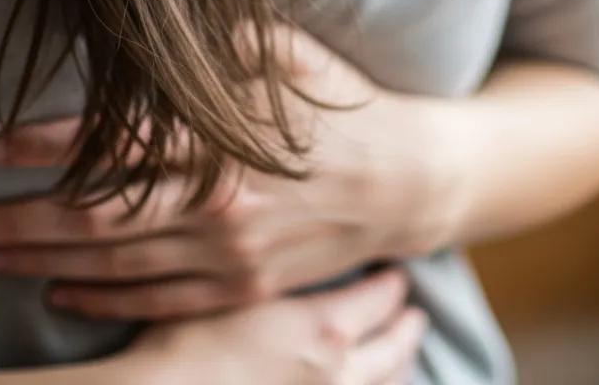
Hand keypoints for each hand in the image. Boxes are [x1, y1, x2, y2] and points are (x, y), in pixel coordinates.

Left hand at [0, 21, 461, 319]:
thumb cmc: (347, 110)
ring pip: (114, 267)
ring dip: (40, 264)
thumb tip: (171, 29)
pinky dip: (103, 302)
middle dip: (16, 221)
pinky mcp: (245, 288)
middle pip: (95, 220)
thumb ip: (233, 42)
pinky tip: (63, 294)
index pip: (116, 145)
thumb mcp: (297, 56)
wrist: (407, 182)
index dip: (42, 147)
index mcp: (228, 140)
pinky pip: (159, 304)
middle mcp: (221, 205)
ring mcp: (231, 256)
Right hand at [127, 266, 426, 384]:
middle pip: (393, 350)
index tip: (395, 271)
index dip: (392, 283)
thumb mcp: (235, 285)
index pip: (382, 298)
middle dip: (405, 328)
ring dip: (394, 369)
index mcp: (326, 327)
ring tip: (398, 359)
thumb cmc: (184, 343)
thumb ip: (275, 260)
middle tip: (413, 315)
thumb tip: (297, 228)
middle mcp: (338, 375)